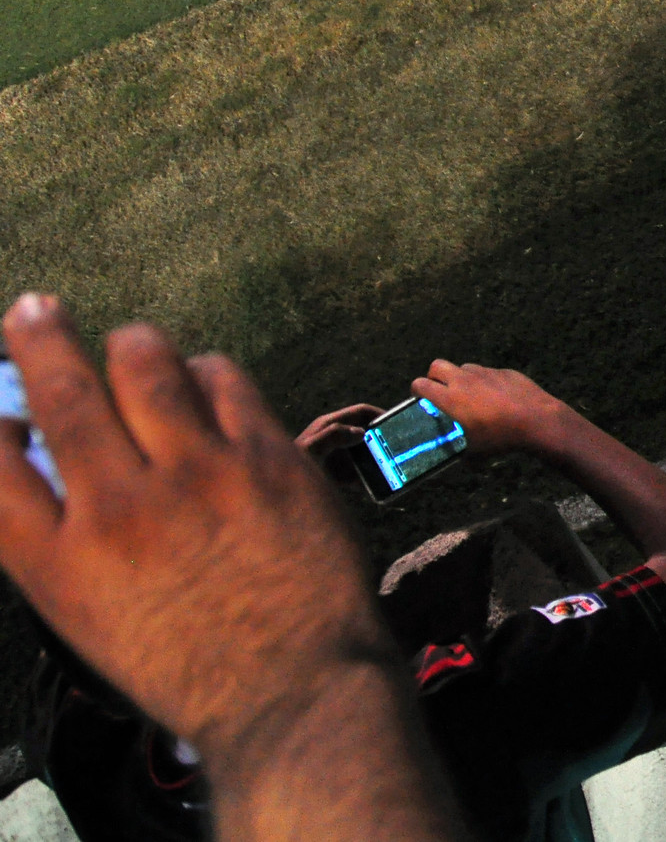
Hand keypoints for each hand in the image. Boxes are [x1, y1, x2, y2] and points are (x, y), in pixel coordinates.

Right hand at [0, 295, 398, 761]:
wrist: (296, 690)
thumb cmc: (191, 662)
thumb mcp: (93, 617)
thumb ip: (58, 537)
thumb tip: (37, 452)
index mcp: (59, 565)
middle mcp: (119, 511)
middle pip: (62, 392)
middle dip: (40, 336)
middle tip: (34, 309)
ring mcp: (198, 477)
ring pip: (146, 362)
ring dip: (133, 345)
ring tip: (131, 346)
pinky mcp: (266, 457)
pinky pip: (223, 378)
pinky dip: (205, 373)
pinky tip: (203, 384)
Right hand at [410, 360, 566, 459]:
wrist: (536, 420)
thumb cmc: (500, 437)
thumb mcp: (473, 450)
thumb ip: (457, 447)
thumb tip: (453, 452)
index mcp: (450, 398)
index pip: (420, 384)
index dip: (417, 391)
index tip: (422, 401)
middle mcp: (464, 380)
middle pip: (437, 366)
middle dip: (435, 377)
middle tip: (442, 393)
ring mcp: (485, 372)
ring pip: (464, 367)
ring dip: (461, 378)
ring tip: (472, 396)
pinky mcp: (504, 371)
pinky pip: (487, 372)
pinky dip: (485, 381)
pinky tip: (497, 397)